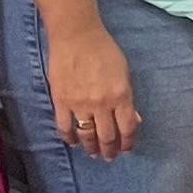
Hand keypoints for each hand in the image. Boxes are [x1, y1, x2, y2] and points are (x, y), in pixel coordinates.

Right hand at [43, 19, 141, 160]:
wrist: (76, 35)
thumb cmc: (104, 50)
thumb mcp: (124, 72)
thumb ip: (127, 98)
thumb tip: (131, 119)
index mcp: (121, 95)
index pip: (127, 128)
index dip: (128, 143)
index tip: (126, 149)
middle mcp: (101, 104)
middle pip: (107, 136)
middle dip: (109, 150)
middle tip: (109, 157)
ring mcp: (79, 104)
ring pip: (86, 135)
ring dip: (91, 148)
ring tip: (93, 153)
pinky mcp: (61, 101)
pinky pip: (64, 127)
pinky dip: (70, 138)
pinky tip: (74, 142)